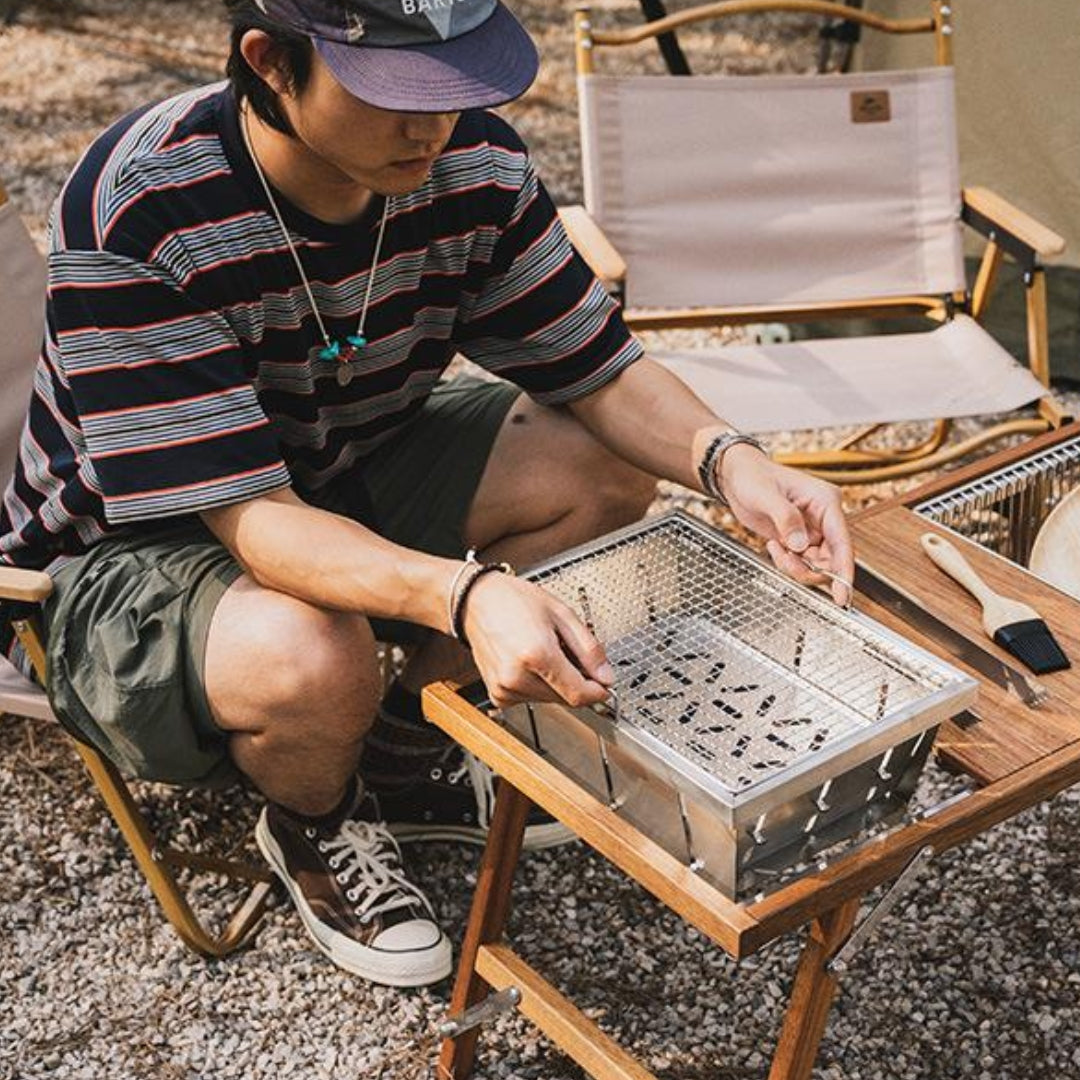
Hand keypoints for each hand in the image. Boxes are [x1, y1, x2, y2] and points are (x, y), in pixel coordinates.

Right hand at [460, 570, 614, 709]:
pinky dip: (537, 685)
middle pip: (565, 699)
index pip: (578, 694)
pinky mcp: (497, 694)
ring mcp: (505, 688)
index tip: (604, 683)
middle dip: (575, 681)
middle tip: (567, 653)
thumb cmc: (515, 600)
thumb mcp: (562, 614)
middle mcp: (517, 676)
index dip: (597, 691)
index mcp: (537, 654)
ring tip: (544, 652)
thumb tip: (606, 676)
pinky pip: (530, 699)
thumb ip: (589, 649)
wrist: (475, 601)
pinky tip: (529, 663)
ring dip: (555, 683)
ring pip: (549, 700)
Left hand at [719, 444, 853, 604]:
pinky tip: (773, 546)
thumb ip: (785, 519)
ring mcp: (811, 530)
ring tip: (776, 550)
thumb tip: (800, 545)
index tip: (842, 596)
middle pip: (831, 559)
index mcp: (825, 502)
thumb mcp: (766, 495)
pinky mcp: (798, 538)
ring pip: (815, 564)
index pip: (842, 542)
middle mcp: (823, 518)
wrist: (736, 476)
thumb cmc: (753, 476)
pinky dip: (786, 562)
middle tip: (786, 562)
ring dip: (796, 566)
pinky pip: (800, 562)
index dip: (844, 571)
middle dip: (810, 569)